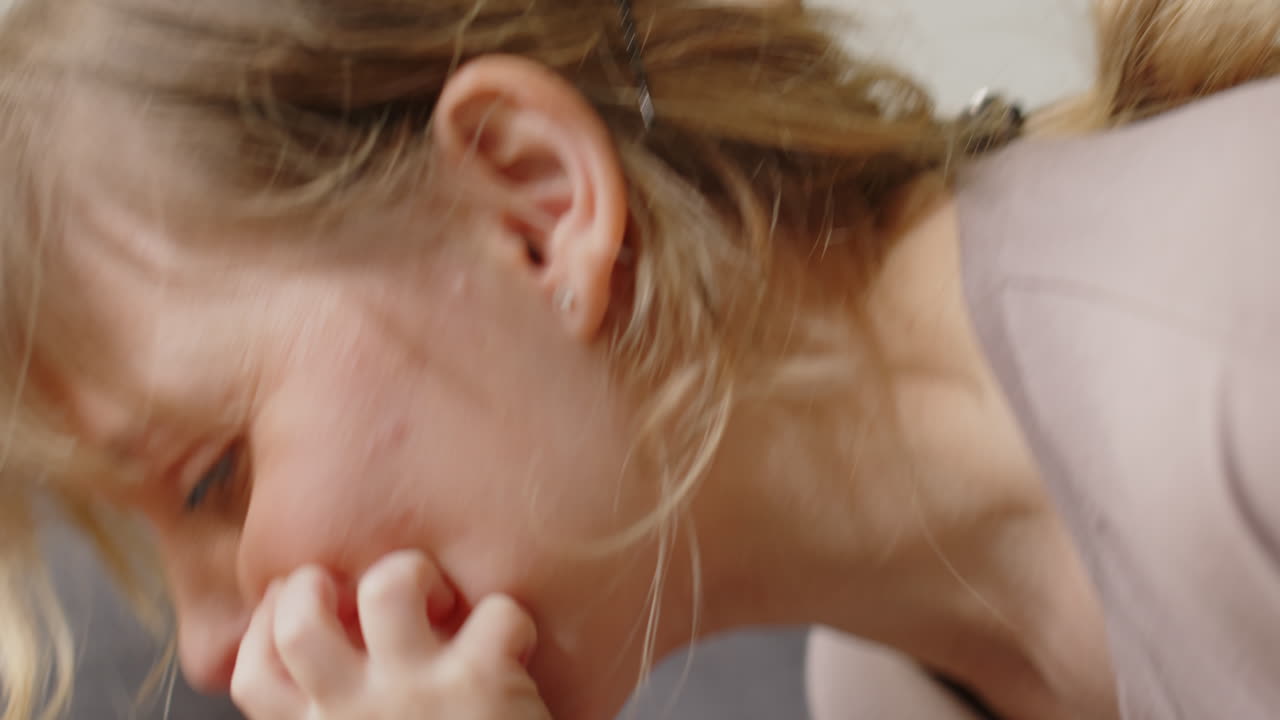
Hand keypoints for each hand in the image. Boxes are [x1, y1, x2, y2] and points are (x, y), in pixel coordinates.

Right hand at [231, 550, 550, 719]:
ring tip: (438, 600)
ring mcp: (413, 693)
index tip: (290, 604)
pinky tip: (512, 646)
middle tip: (354, 587)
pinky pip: (495, 614)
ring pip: (388, 587)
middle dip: (320, 583)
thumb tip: (329, 685)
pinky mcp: (482, 682)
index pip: (252, 671)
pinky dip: (510, 619)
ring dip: (414, 574)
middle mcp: (350, 714)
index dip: (266, 625)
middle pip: (300, 617)